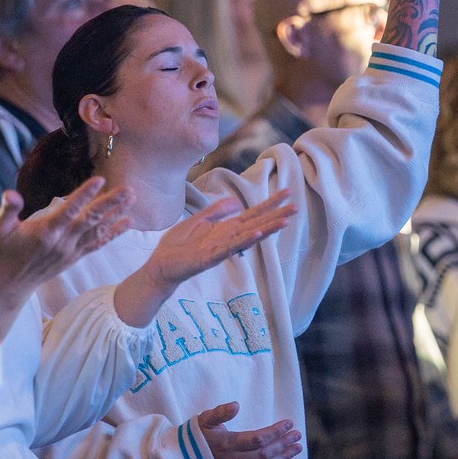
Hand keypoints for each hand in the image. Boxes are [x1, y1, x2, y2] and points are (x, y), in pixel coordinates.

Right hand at [0, 178, 134, 292]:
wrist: (9, 284)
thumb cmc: (2, 252)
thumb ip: (8, 209)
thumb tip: (11, 193)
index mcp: (45, 232)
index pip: (69, 210)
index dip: (84, 195)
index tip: (100, 180)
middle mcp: (62, 242)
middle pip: (90, 219)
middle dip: (111, 204)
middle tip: (129, 189)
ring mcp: (71, 251)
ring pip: (98, 230)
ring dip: (116, 214)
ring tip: (132, 199)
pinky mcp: (75, 256)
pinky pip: (98, 244)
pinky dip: (114, 233)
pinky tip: (127, 222)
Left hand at [113, 193, 297, 326]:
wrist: (160, 265)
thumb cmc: (177, 245)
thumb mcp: (198, 221)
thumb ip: (217, 211)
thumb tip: (236, 201)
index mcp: (225, 229)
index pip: (252, 214)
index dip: (269, 204)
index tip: (286, 193)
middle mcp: (227, 238)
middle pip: (256, 223)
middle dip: (276, 216)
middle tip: (296, 207)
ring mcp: (220, 248)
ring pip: (248, 235)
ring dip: (267, 228)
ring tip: (285, 221)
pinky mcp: (210, 257)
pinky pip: (230, 247)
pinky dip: (245, 240)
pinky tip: (258, 233)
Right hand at [196, 401, 300, 458]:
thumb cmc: (196, 437)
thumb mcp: (204, 420)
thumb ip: (220, 412)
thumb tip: (236, 405)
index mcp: (227, 444)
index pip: (256, 439)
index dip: (274, 432)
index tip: (288, 423)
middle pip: (263, 453)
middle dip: (282, 444)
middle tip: (297, 434)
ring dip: (283, 458)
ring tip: (298, 447)